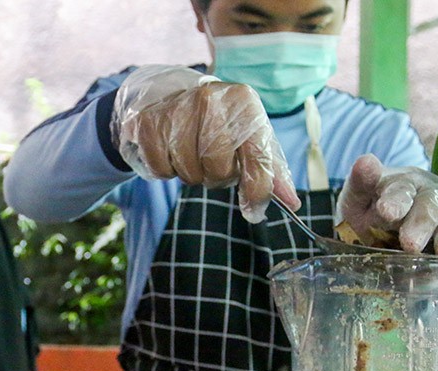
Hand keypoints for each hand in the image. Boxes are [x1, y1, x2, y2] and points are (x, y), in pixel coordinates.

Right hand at [112, 65, 299, 222]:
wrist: (171, 95)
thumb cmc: (220, 123)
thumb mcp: (250, 137)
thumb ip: (270, 171)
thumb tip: (291, 202)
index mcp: (243, 101)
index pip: (257, 156)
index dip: (257, 190)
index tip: (254, 208)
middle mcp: (209, 99)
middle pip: (218, 168)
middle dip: (217, 177)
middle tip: (214, 165)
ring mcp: (176, 108)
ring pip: (188, 172)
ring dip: (191, 175)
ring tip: (192, 154)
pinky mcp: (146, 123)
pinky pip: (161, 170)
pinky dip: (167, 171)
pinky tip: (171, 151)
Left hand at [337, 154, 437, 254]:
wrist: (374, 228)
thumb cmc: (367, 206)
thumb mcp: (357, 195)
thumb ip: (360, 181)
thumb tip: (366, 160)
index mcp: (404, 182)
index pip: (401, 189)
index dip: (395, 200)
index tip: (387, 212)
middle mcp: (428, 196)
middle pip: (428, 207)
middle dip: (420, 224)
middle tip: (410, 242)